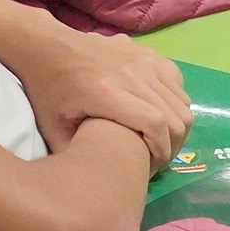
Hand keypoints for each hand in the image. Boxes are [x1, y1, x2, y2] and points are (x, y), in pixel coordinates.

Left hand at [11, 23, 191, 165]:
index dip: (162, 151)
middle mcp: (131, 74)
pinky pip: (177, 83)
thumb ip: (78, 157)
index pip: (155, 123)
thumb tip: (99, 183)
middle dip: (173, 146)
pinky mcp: (148, 53)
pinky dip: (174, 102)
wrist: (47, 47)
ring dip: (175, 126)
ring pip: (182, 101)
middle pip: (176, 116)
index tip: (152, 167)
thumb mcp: (53, 132)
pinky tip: (157, 111)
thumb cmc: (47, 92)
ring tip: (157, 139)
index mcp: (106, 93)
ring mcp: (143, 60)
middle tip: (155, 160)